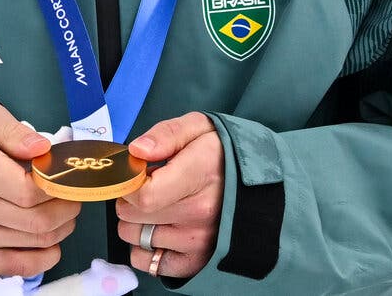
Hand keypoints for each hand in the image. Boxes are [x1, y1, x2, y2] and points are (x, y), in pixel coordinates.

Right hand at [0, 101, 81, 276]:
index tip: (67, 175)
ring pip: (35, 241)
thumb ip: (13, 131)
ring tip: (62, 210)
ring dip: (61, 228)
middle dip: (68, 207)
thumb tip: (43, 149)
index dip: (59, 185)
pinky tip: (51, 243)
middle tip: (72, 193)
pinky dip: (42, 258)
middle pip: (38, 219)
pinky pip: (16, 267)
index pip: (30, 190)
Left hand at [116, 112, 223, 279]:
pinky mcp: (196, 261)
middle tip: (149, 187)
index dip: (129, 184)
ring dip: (137, 223)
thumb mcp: (198, 128)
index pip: (143, 195)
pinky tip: (161, 231)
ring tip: (159, 207)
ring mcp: (199, 241)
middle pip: (133, 217)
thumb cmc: (223, 153)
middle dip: (130, 200)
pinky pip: (149, 263)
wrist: (262, 182)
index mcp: (199, 176)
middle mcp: (200, 214)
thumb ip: (165, 135)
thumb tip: (136, 151)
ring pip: (136, 238)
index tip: (137, 174)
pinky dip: (146, 249)